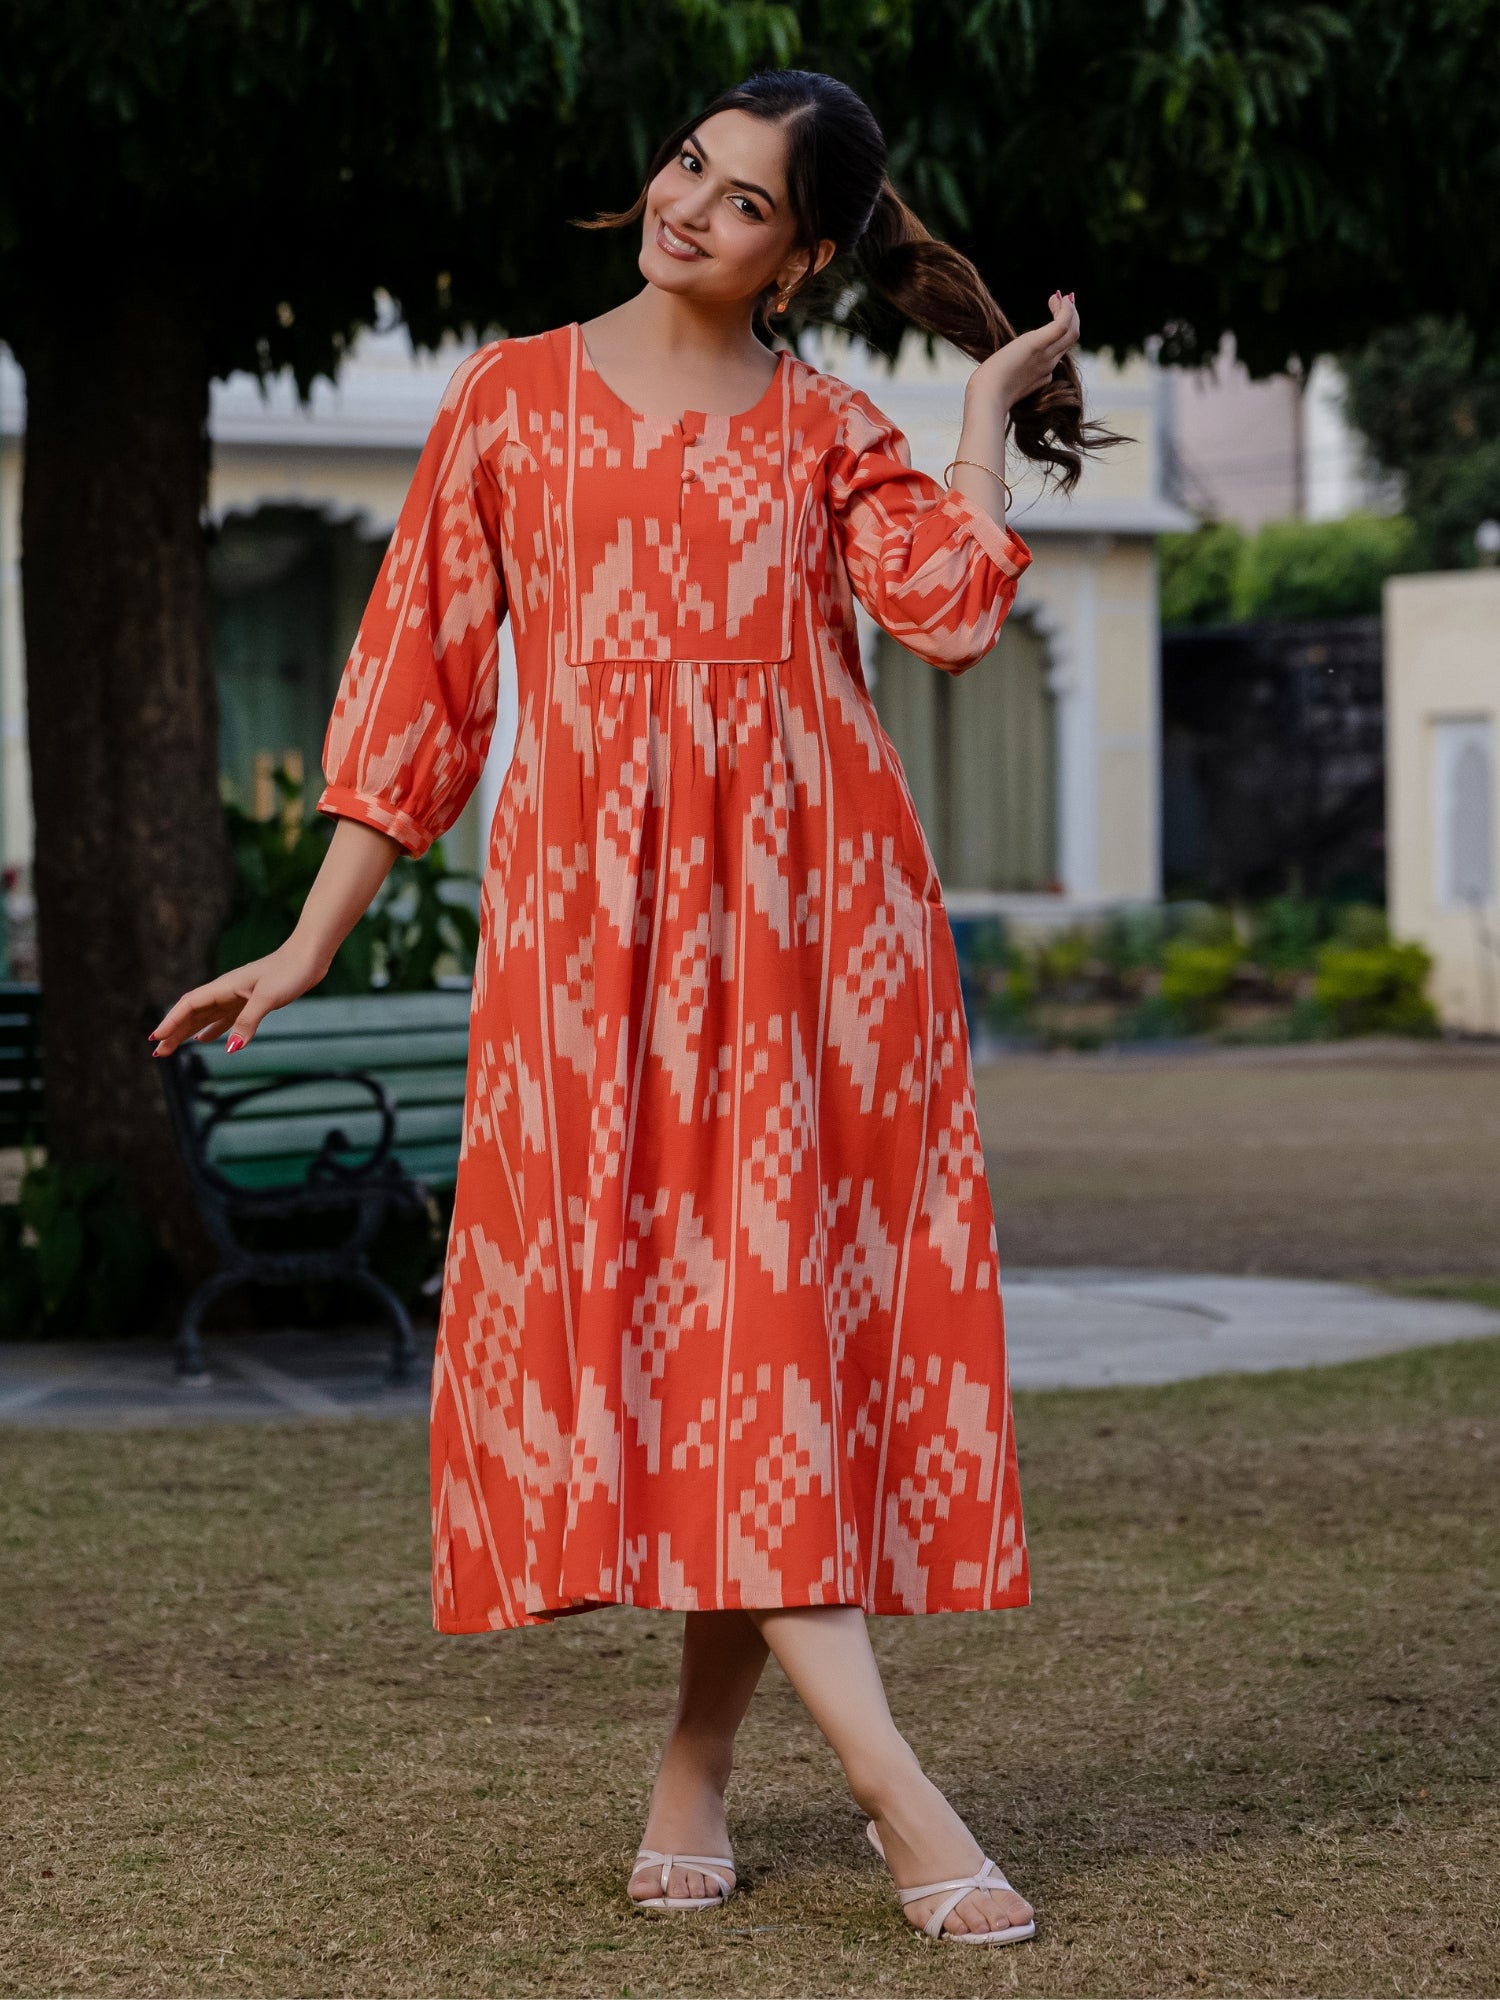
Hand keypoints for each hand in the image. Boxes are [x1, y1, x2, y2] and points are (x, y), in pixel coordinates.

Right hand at [148, 937, 327, 1058]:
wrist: (309, 956)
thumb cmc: (289, 971)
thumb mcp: (268, 998)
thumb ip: (248, 1021)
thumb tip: (230, 1048)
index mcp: (224, 987)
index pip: (189, 1005)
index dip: (171, 1021)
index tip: (156, 1038)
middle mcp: (226, 991)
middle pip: (192, 1014)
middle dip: (174, 1032)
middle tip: (159, 1053)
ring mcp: (237, 996)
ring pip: (206, 1017)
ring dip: (188, 1032)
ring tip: (173, 1049)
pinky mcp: (251, 1001)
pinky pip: (224, 1018)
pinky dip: (212, 1030)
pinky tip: (206, 1040)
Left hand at [968, 290, 1080, 411]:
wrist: (988, 398)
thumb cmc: (987, 392)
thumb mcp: (1002, 379)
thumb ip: (1010, 370)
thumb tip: (1008, 361)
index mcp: (1042, 374)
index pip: (1060, 350)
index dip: (1061, 331)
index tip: (1053, 315)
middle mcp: (1049, 365)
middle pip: (1071, 338)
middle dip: (1072, 317)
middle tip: (1063, 300)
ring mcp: (1046, 357)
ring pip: (1071, 331)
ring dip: (1069, 310)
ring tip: (1058, 297)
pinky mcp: (1038, 346)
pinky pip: (1062, 325)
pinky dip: (1066, 310)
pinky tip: (1058, 298)